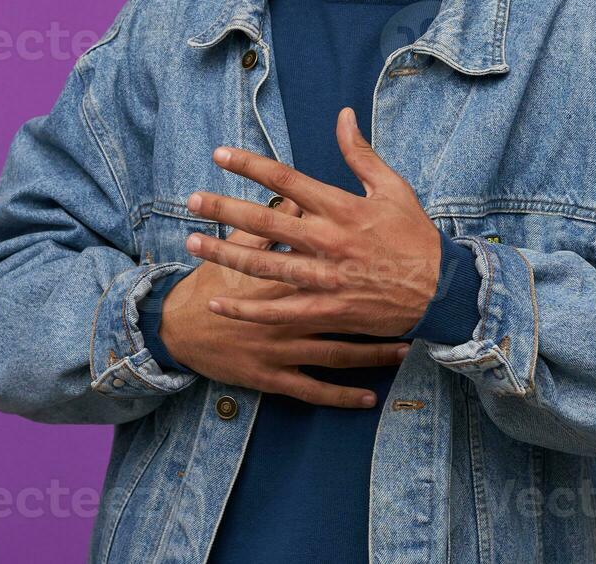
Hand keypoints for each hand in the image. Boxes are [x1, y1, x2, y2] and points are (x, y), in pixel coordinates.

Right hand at [159, 197, 407, 408]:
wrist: (178, 329)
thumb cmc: (210, 285)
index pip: (330, 268)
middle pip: (345, 312)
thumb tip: (300, 198)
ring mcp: (281, 349)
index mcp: (281, 277)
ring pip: (338, 353)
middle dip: (382, 311)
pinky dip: (342, 395)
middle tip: (418, 308)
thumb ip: (272, 224)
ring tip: (405, 349)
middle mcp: (286, 314)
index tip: (397, 252)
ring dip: (373, 355)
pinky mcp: (273, 377)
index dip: (362, 256)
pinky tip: (369, 397)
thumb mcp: (236, 248)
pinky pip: (315, 390)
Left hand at [184, 107, 443, 337]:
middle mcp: (329, 241)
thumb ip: (360, 153)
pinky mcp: (329, 309)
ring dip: (226, 255)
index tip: (220, 155)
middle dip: (225, 208)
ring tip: (193, 243)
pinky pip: (281, 311)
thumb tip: (342, 115)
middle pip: (266, 222)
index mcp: (342, 207)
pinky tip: (218, 300)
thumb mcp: (393, 187)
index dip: (250, 165)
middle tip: (191, 200)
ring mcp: (328, 278)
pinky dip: (248, 308)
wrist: (443, 290)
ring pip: (266, 266)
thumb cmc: (415, 235)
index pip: (286, 181)